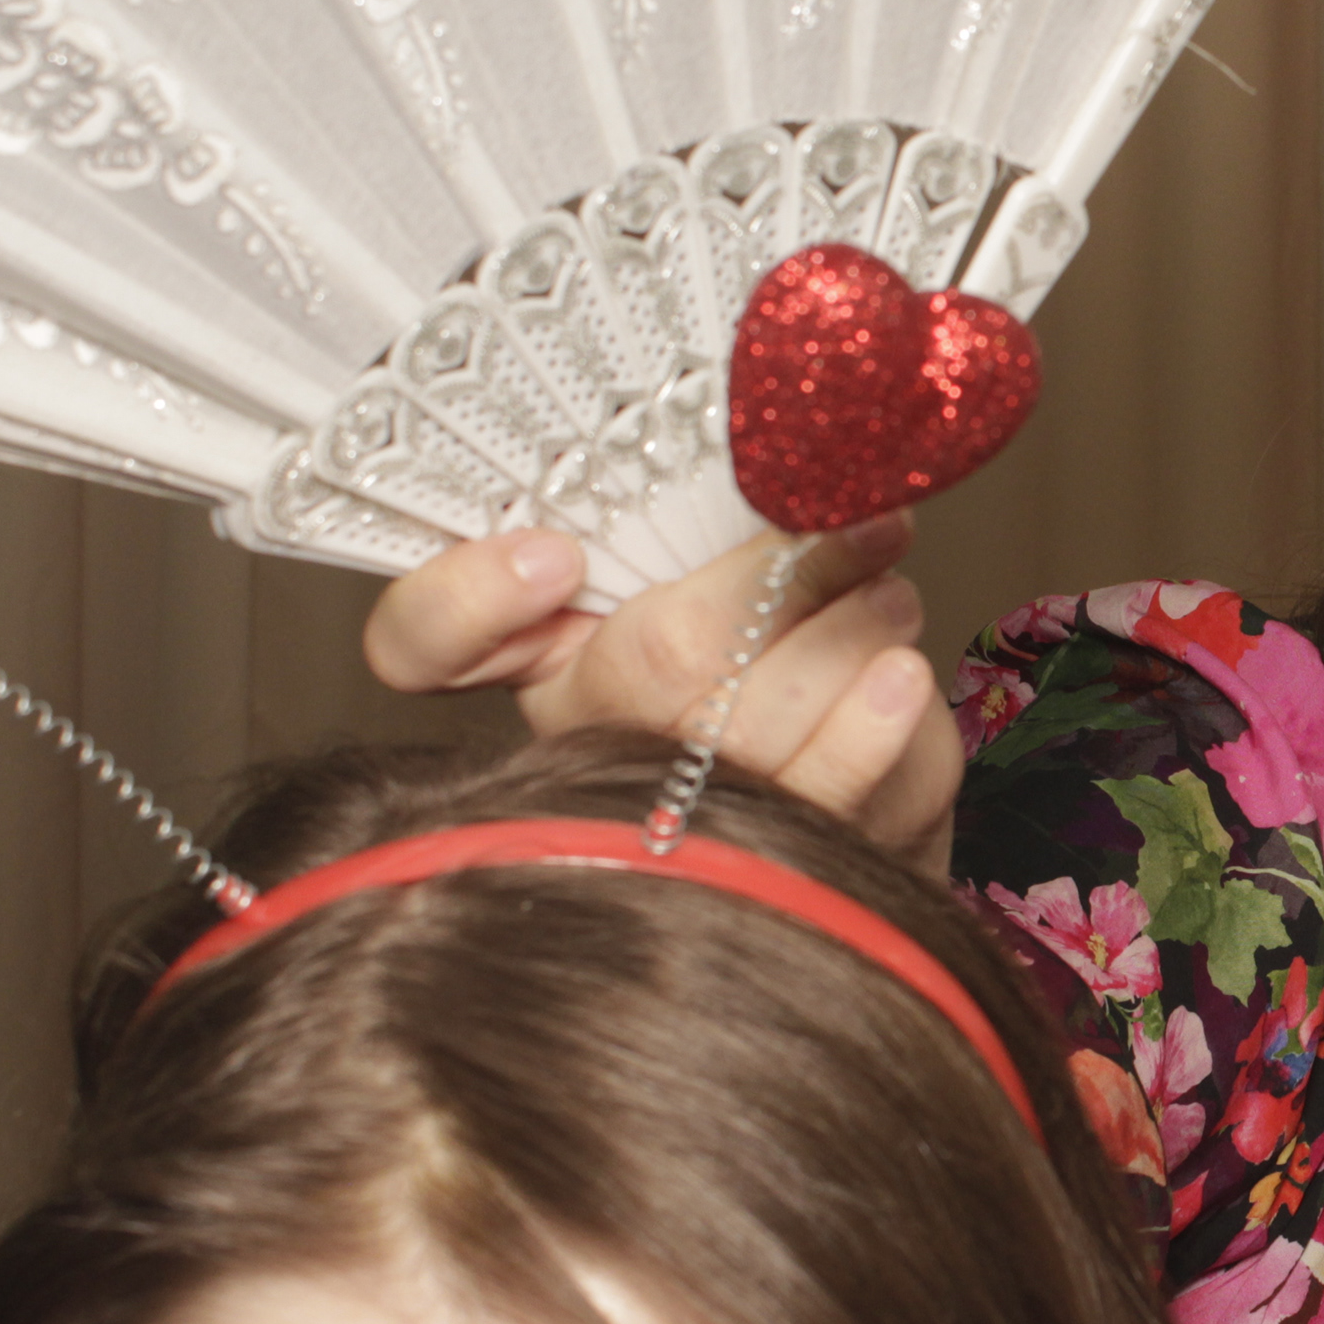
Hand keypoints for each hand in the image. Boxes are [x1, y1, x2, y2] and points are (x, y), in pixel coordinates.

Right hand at [361, 518, 962, 870]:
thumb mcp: (720, 577)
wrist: (864, 818)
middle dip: (773, 584)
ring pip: (751, 733)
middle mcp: (590, 750)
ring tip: (888, 598)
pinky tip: (901, 679)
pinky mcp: (784, 874)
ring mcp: (678, 827)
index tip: (548, 557)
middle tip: (861, 529)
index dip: (462, 601)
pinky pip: (832, 796)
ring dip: (844, 642)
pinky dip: (881, 726)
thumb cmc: (777, 669)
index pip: (423, 644)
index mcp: (548, 662)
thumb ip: (715, 519)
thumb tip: (795, 449)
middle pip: (649, 667)